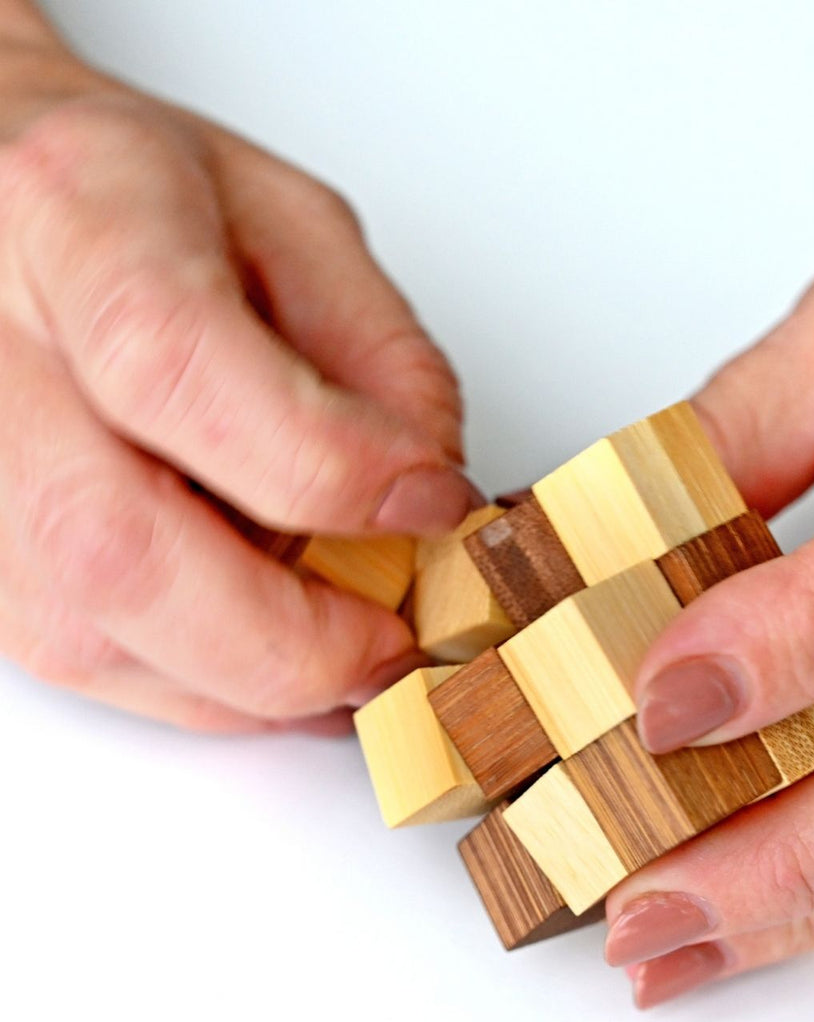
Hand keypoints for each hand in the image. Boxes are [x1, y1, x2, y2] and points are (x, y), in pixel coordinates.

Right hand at [0, 36, 475, 731]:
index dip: (330, 469)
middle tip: (393, 643)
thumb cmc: (153, 205)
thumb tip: (427, 505)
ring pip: (86, 633)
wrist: (15, 211)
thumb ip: (381, 360)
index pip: (179, 368)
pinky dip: (204, 684)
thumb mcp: (302, 232)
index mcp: (79, 215)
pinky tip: (273, 650)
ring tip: (344, 647)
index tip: (431, 507)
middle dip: (291, 638)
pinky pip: (79, 658)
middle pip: (112, 545)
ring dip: (251, 679)